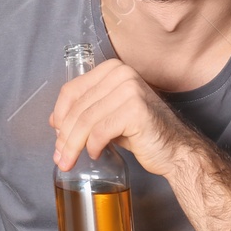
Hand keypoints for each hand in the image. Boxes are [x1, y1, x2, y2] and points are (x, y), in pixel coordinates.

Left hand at [49, 58, 192, 176]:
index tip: (56, 135)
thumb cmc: (142, 132)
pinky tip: (95, 154)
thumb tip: (55, 120)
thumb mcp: (108, 116)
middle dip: (64, 135)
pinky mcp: (135, 110)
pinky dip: (93, 146)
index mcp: (112, 69)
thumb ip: (85, 112)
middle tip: (59, 156)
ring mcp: (129, 90)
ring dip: (73, 145)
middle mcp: (121, 74)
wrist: (175, 149)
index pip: (72, 90)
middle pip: (78, 107)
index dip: (60, 115)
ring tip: (69, 160)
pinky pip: (101, 131)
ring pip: (87, 121)